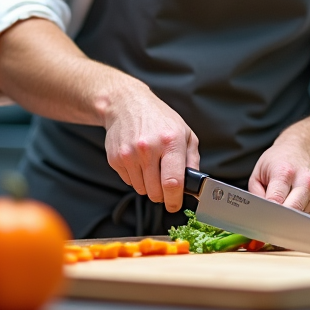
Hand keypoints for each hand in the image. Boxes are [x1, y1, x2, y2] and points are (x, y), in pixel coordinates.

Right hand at [101, 77, 199, 212]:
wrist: (126, 104)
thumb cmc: (159, 119)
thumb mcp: (185, 132)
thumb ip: (193, 160)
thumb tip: (194, 185)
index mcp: (170, 141)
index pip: (173, 182)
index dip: (175, 200)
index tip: (175, 205)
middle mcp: (148, 148)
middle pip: (155, 192)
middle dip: (162, 194)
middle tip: (165, 184)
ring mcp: (129, 154)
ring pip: (141, 190)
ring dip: (149, 185)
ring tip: (151, 166)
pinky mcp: (115, 159)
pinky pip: (129, 182)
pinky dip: (136, 178)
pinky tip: (138, 161)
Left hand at [248, 132, 309, 216]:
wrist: (303, 151)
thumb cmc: (279, 161)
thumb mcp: (259, 172)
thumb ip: (256, 195)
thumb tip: (260, 216)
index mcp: (285, 172)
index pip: (276, 201)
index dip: (268, 215)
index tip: (261, 222)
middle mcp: (305, 181)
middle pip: (293, 213)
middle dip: (279, 223)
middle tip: (269, 225)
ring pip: (299, 220)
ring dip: (289, 218)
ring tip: (285, 201)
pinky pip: (307, 219)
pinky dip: (299, 216)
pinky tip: (295, 202)